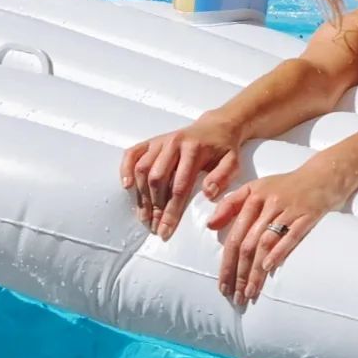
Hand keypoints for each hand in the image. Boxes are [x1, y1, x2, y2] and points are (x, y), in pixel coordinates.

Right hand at [120, 114, 241, 240]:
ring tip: (144, 217)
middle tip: (155, 227)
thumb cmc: (223, 148)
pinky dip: (125, 169)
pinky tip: (127, 187)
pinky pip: (132, 154)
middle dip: (155, 207)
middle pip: (157, 179)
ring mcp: (161, 141)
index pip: (179, 186)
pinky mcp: (151, 141)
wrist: (216, 127)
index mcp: (194, 149)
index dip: (171, 211)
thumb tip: (208, 193)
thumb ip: (223, 176)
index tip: (166, 231)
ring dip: (141, 196)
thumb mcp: (232, 161)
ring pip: (143, 169)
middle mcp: (174, 143)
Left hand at [208, 162, 343, 304]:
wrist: (323, 175)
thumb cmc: (286, 185)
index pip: (235, 234)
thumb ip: (231, 204)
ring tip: (250, 292)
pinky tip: (269, 268)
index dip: (226, 262)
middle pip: (248, 242)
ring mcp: (289, 210)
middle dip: (239, 273)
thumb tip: (210, 225)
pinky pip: (291, 236)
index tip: (222, 284)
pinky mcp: (307, 216)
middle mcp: (269, 203)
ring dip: (256, 271)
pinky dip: (279, 251)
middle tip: (235, 296)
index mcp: (253, 196)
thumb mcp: (256, 187)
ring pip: (266, 243)